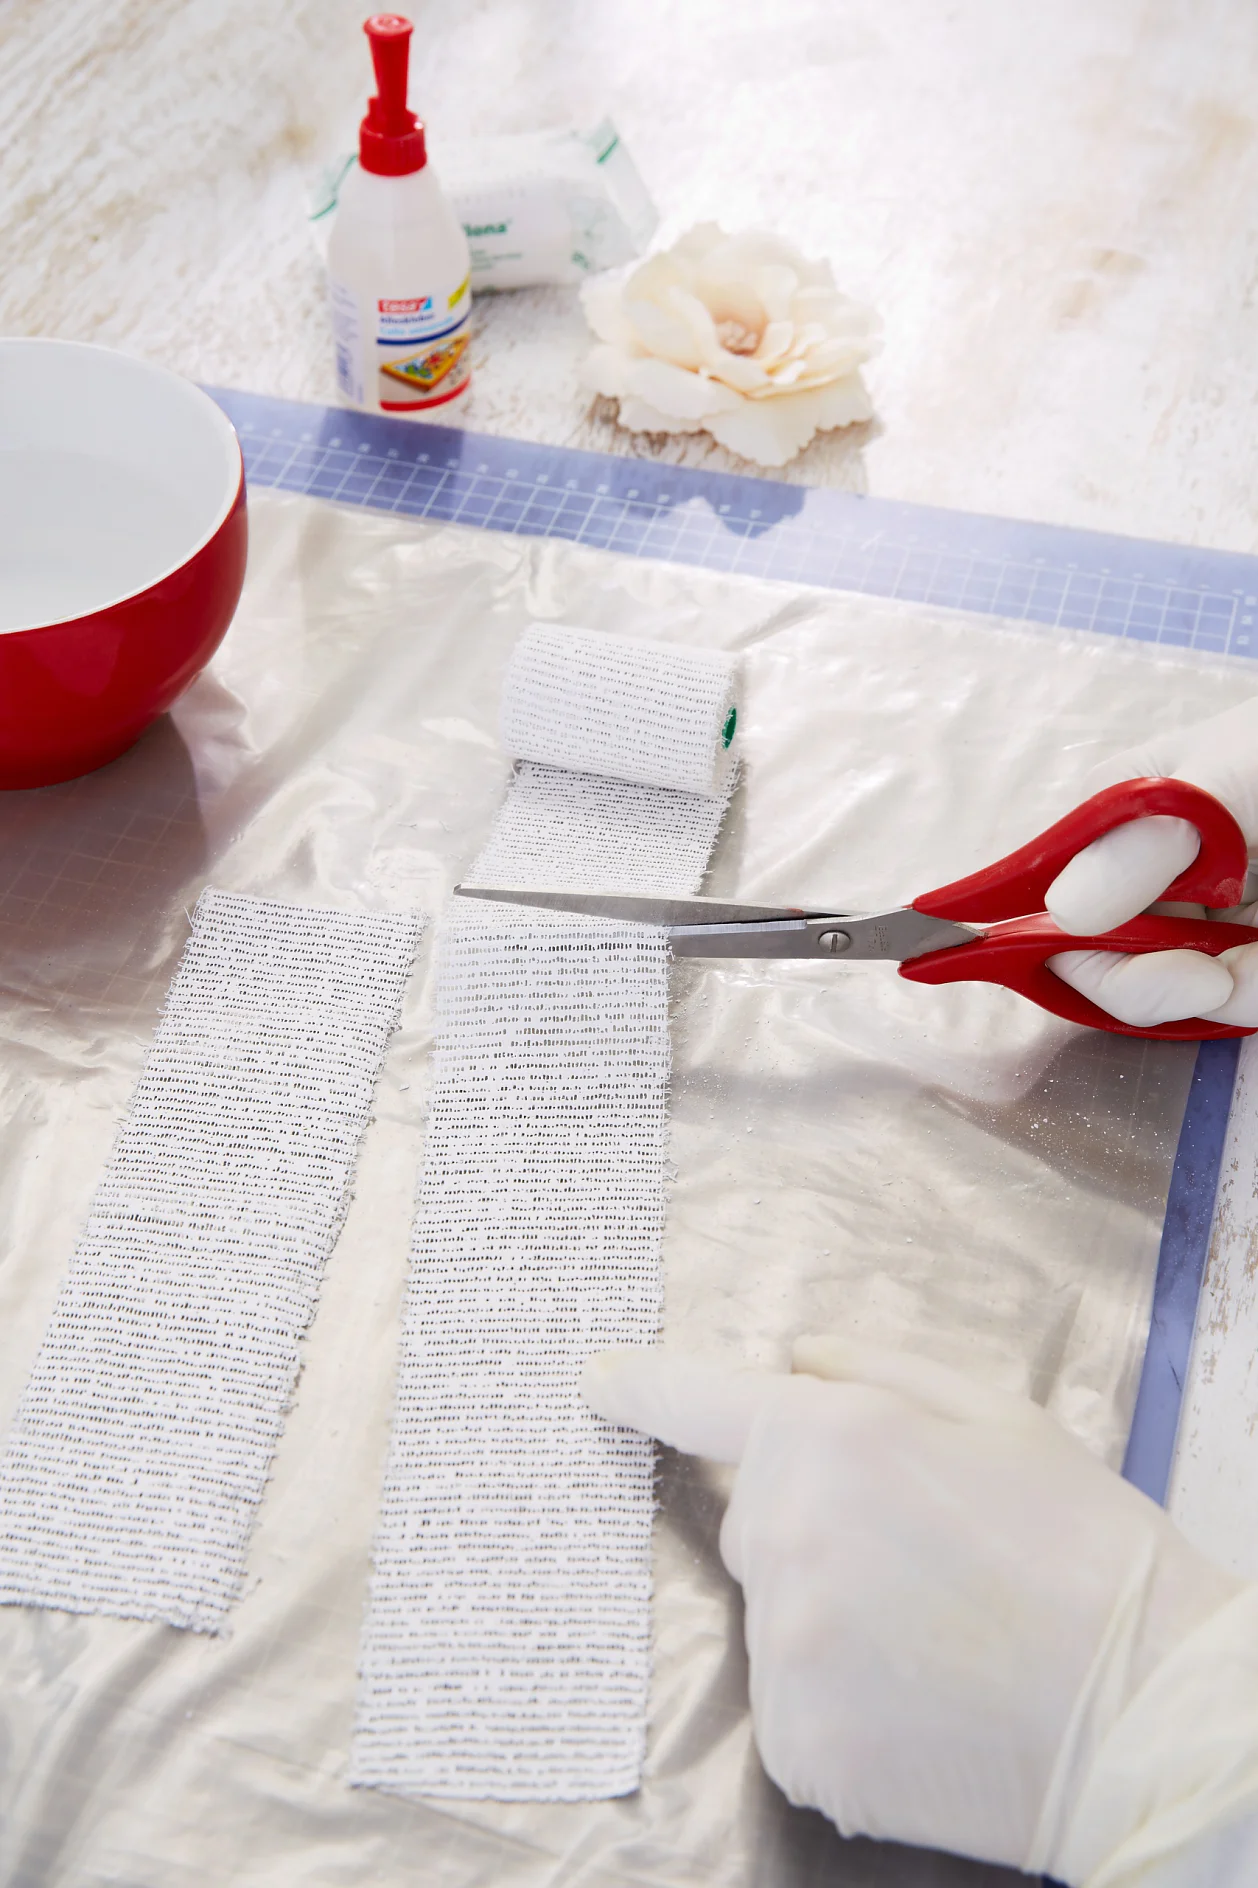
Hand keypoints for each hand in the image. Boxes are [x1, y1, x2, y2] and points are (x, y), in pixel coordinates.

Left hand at [583, 1341, 1249, 1882]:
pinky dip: (838, 1703)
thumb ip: (879, 1372)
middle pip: (751, 1522)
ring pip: (773, 1619)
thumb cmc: (1082, 1549)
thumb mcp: (1000, 1417)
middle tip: (919, 1554)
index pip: (697, 1402)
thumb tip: (796, 1359)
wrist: (1148, 1711)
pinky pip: (790, 1705)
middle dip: (810, 1525)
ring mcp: (784, 1648)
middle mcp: (786, 1535)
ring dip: (827, 1620)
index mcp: (832, 1436)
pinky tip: (921, 1700)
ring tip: (937, 1635)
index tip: (595, 1380)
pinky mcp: (797, 1745)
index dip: (640, 1387)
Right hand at [1045, 698, 1257, 1026]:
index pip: (1054, 904)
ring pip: (1177, 988)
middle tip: (1220, 980)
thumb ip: (1148, 840)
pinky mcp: (1244, 940)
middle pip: (1108, 964)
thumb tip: (1065, 910)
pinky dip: (1254, 987)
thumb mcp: (1230, 774)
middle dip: (1159, 986)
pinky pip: (1232, 988)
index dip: (1072, 952)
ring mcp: (1198, 910)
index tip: (1159, 975)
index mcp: (1117, 822)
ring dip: (1228, 990)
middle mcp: (1145, 872)